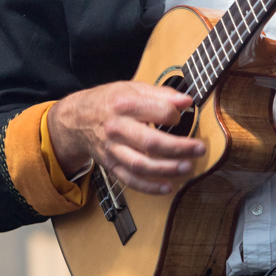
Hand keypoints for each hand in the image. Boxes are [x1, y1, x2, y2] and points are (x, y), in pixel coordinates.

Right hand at [47, 82, 205, 194]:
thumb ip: (161, 94)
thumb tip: (187, 101)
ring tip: (187, 167)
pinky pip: (130, 181)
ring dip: (167, 169)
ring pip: (141, 165)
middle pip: (150, 142)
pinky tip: (167, 186)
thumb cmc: (109, 101)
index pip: (156, 111)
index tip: (183, 115)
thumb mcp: (132, 88)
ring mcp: (113, 150)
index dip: (175, 115)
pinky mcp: (111, 165)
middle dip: (179, 148)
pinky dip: (149, 187)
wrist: (76, 119)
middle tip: (199, 149)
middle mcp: (117, 128)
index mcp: (124, 104)